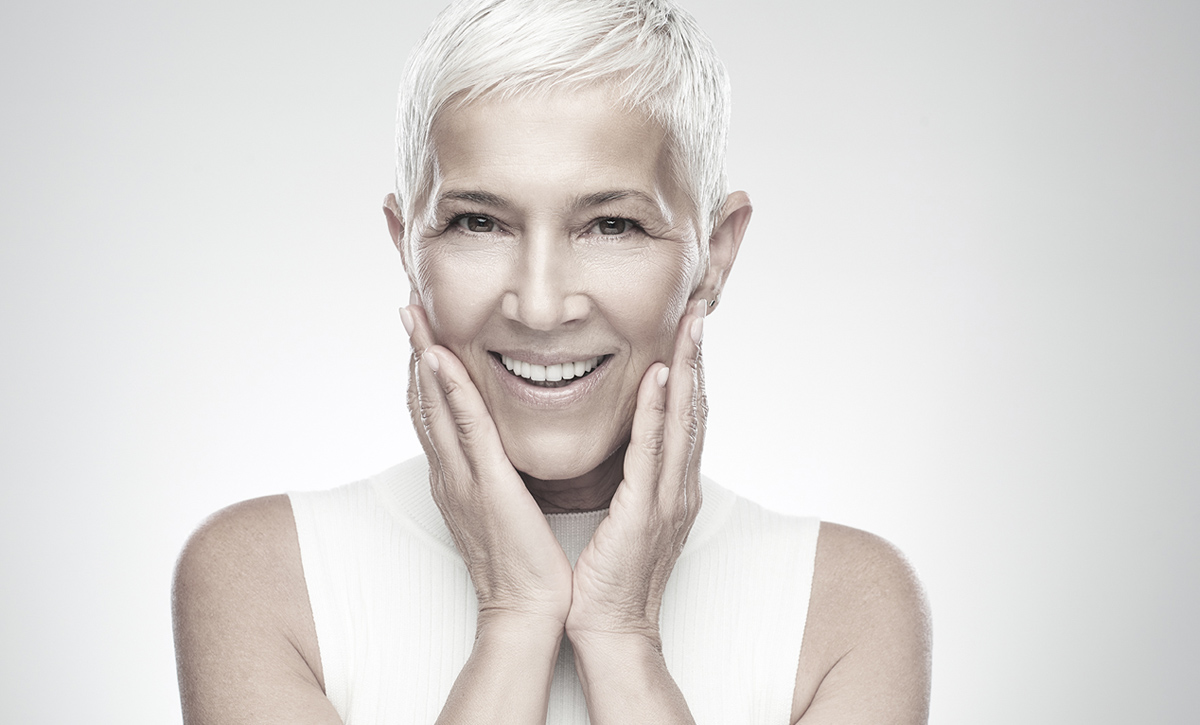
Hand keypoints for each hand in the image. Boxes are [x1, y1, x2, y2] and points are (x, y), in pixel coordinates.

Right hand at [402, 302, 573, 630]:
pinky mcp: (484, 485)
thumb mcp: (505, 510)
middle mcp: (450, 473)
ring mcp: (461, 478)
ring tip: (412, 314)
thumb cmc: (523, 565)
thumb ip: (497, 477)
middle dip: (414, 349)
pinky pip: (464, 428)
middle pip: (423, 400)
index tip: (424, 327)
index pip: (434, 412)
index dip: (425, 368)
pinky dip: (447, 390)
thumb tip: (502, 454)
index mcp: (456, 477)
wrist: (527, 611)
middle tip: (407, 304)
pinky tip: (438, 357)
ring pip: (434, 405)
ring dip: (422, 356)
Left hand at [565, 299, 708, 644]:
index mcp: (673, 486)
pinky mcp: (646, 514)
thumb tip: (631, 445)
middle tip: (699, 307)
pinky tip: (661, 378)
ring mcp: (668, 500)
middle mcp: (679, 486)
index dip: (691, 368)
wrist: (610, 630)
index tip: (688, 325)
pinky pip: (653, 454)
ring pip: (682, 422)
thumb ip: (636, 478)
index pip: (686, 415)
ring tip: (689, 324)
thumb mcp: (629, 516)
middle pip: (694, 408)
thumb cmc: (611, 576)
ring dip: (688, 369)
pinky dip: (659, 413)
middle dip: (697, 356)